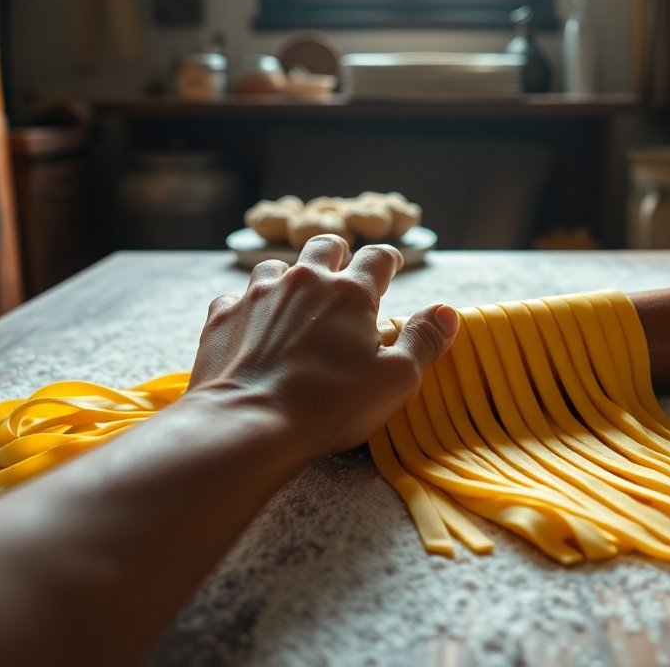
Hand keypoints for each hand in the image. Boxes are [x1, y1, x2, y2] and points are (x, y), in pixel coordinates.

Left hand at [185, 234, 458, 458]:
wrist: (249, 423)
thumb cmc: (330, 405)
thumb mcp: (397, 380)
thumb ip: (425, 341)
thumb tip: (446, 312)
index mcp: (351, 293)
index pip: (378, 258)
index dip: (389, 259)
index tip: (393, 265)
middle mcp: (304, 281)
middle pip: (324, 246)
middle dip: (338, 254)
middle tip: (343, 272)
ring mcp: (258, 295)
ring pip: (275, 267)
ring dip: (288, 279)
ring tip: (293, 303)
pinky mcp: (222, 317)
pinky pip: (235, 299)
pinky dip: (248, 309)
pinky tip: (251, 328)